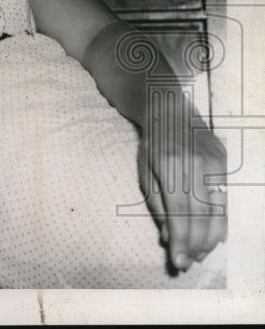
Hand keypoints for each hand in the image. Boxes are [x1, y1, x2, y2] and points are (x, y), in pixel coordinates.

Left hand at [139, 108, 227, 270]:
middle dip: (196, 244)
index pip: (180, 212)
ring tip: (199, 254)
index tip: (178, 262)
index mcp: (171, 166)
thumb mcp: (145, 173)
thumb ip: (157, 206)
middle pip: (202, 215)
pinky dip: (221, 221)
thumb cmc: (152, 144)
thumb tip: (169, 238)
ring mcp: (215, 163)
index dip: (181, 240)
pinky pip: (226, 199)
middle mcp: (197, 165)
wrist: (170, 110)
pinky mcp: (225, 163)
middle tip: (188, 262)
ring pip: (218, 210)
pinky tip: (214, 236)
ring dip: (210, 238)